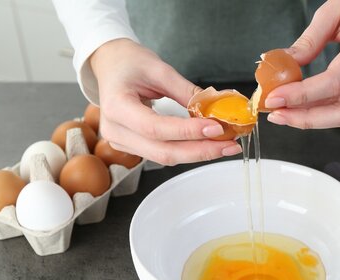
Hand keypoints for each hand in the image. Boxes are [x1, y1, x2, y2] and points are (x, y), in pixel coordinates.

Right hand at [90, 39, 241, 165]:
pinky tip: (207, 144)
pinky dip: (187, 150)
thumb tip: (214, 109)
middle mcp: (115, 130)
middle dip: (200, 151)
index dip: (187, 132)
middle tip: (230, 146)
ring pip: (164, 157)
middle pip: (162, 151)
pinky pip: (162, 153)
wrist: (110, 65)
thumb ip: (185, 91)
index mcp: (116, 106)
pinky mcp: (131, 146)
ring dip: (198, 153)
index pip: (155, 127)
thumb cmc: (128, 62)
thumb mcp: (158, 68)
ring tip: (225, 146)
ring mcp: (121, 141)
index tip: (216, 128)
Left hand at [265, 0, 339, 128]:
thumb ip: (309, 40)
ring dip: (311, 119)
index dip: (303, 95)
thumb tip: (284, 63)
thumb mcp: (332, 11)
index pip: (335, 81)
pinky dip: (320, 111)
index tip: (277, 97)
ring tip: (283, 113)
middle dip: (308, 119)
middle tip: (278, 114)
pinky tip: (299, 107)